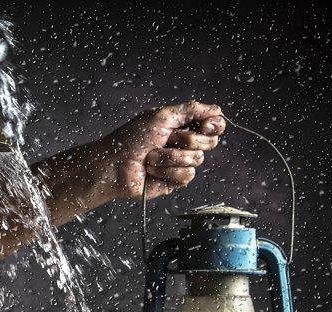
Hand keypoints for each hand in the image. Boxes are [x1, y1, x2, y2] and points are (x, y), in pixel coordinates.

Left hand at [107, 100, 224, 199]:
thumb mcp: (161, 117)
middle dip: (187, 140)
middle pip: (210, 142)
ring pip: (197, 159)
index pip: (212, 124)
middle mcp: (183, 144)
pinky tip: (152, 170)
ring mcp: (180, 163)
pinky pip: (187, 175)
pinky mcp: (174, 180)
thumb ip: (190, 110)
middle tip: (166, 139)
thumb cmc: (131, 139)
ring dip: (171, 156)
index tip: (206, 126)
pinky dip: (168, 171)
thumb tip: (216, 110)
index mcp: (181, 126)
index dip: (214, 125)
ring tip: (151, 157)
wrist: (114, 165)